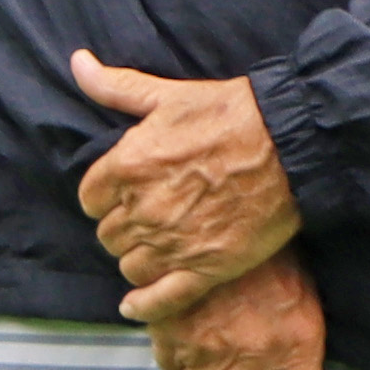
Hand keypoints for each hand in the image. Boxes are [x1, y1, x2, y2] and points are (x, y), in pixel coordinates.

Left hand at [66, 46, 303, 310]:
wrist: (291, 143)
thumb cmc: (231, 114)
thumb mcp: (167, 95)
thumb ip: (116, 87)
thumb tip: (78, 63)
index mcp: (127, 166)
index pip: (89, 199)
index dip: (105, 197)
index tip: (124, 194)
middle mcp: (144, 209)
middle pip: (109, 235)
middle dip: (123, 226)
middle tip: (148, 217)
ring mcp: (174, 242)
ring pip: (131, 265)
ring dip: (139, 258)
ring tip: (157, 246)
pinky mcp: (206, 267)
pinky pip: (160, 299)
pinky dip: (144, 306)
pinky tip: (136, 305)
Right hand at [148, 252, 328, 369]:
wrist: (237, 201)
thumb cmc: (275, 256)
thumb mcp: (302, 304)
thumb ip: (291, 352)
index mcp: (298, 348)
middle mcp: (254, 356)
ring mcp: (210, 346)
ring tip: (209, 348)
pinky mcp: (172, 330)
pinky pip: (167, 364)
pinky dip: (175, 355)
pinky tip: (188, 327)